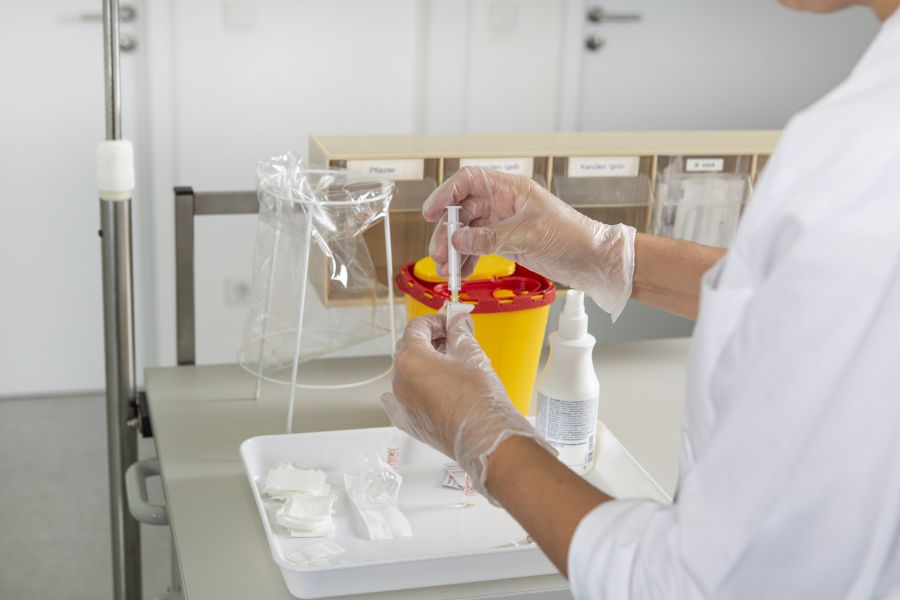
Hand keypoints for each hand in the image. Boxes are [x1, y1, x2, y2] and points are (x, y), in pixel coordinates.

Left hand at [380, 305, 553, 501]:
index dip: (435, 321)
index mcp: (410, 359)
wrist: (485, 438)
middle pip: (408, 349)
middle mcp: (399, 381)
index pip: (416, 328)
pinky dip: (410, 390)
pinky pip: (401, 401)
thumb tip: (458, 320)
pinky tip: (417, 388)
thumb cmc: (479, 399)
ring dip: (424, 363)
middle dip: (430, 340)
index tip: (450, 322)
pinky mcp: (409, 422)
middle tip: (452, 337)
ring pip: (406, 373)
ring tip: (449, 363)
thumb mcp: (471, 354)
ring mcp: (402, 404)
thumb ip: (460, 332)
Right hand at [423, 167, 635, 319]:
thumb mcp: (529, 236)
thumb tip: (458, 239)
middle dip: (448, 233)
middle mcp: (503, 203)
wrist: (593, 259)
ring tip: (447, 271)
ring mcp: (503, 223)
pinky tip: (461, 273)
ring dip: (454, 250)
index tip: (430, 213)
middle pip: (462, 211)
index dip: (446, 194)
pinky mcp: (506, 242)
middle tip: (440, 255)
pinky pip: (478, 247)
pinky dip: (468, 259)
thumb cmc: (572, 236)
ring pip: (467, 232)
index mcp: (510, 189)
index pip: (468, 181)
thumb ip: (491, 237)